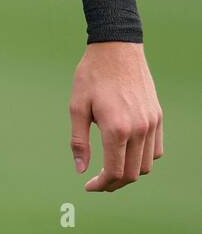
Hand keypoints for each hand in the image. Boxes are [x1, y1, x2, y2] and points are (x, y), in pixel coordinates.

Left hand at [69, 43, 162, 190]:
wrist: (116, 47)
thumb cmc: (92, 75)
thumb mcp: (77, 106)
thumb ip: (79, 141)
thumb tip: (81, 170)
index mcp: (116, 129)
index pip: (114, 172)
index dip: (101, 185)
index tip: (89, 186)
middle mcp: (138, 129)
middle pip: (131, 174)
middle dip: (114, 183)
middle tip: (98, 181)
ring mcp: (151, 123)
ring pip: (146, 165)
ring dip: (129, 172)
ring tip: (112, 168)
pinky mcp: (157, 116)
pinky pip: (156, 150)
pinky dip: (143, 158)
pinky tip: (127, 153)